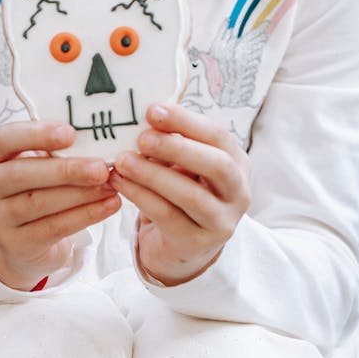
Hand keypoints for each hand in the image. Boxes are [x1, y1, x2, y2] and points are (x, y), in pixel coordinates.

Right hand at [0, 121, 120, 289]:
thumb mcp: (33, 164)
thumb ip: (54, 150)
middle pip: (21, 174)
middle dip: (66, 170)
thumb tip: (97, 138)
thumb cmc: (34, 189)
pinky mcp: (15, 244)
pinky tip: (108, 205)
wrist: (20, 242)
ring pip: (39, 203)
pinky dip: (85, 215)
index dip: (36, 134)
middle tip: (101, 168)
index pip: (4, 139)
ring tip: (110, 185)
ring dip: (81, 193)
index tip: (70, 133)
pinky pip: (54, 227)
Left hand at [108, 103, 250, 285]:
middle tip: (141, 138)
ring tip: (122, 161)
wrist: (180, 246)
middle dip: (177, 147)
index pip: (218, 136)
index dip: (186, 121)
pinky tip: (120, 182)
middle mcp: (238, 192)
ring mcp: (222, 222)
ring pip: (190, 195)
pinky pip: (167, 216)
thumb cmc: (181, 194)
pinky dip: (140, 196)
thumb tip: (144, 118)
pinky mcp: (198, 244)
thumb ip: (172, 143)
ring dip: (153, 174)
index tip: (152, 110)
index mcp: (237, 163)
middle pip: (217, 165)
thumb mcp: (183, 165)